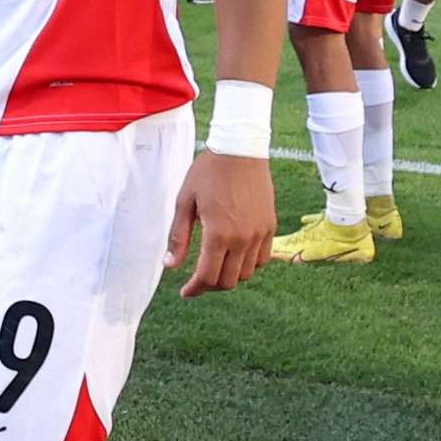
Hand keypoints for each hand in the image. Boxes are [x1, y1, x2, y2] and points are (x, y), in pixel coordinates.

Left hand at [173, 150, 273, 294]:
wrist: (240, 149)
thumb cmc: (208, 172)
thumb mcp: (185, 202)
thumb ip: (178, 237)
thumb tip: (170, 265)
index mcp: (218, 234)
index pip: (208, 277)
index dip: (195, 289)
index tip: (186, 292)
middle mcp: (242, 239)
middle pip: (227, 281)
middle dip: (210, 285)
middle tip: (198, 279)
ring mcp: (259, 234)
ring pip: (246, 274)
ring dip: (229, 276)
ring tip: (216, 267)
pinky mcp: (270, 226)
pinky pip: (262, 259)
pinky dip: (248, 265)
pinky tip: (235, 256)